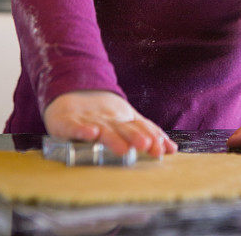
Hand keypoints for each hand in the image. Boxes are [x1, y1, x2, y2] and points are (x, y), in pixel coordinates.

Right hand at [43, 90, 177, 157]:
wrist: (72, 90)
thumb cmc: (103, 113)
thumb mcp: (126, 121)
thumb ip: (148, 133)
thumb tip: (173, 149)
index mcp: (122, 119)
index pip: (139, 127)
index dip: (150, 137)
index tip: (162, 149)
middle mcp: (108, 119)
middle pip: (123, 128)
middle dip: (135, 136)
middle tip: (146, 145)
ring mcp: (88, 120)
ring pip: (103, 129)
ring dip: (113, 138)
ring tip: (123, 148)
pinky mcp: (67, 121)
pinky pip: (75, 126)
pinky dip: (82, 130)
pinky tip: (91, 134)